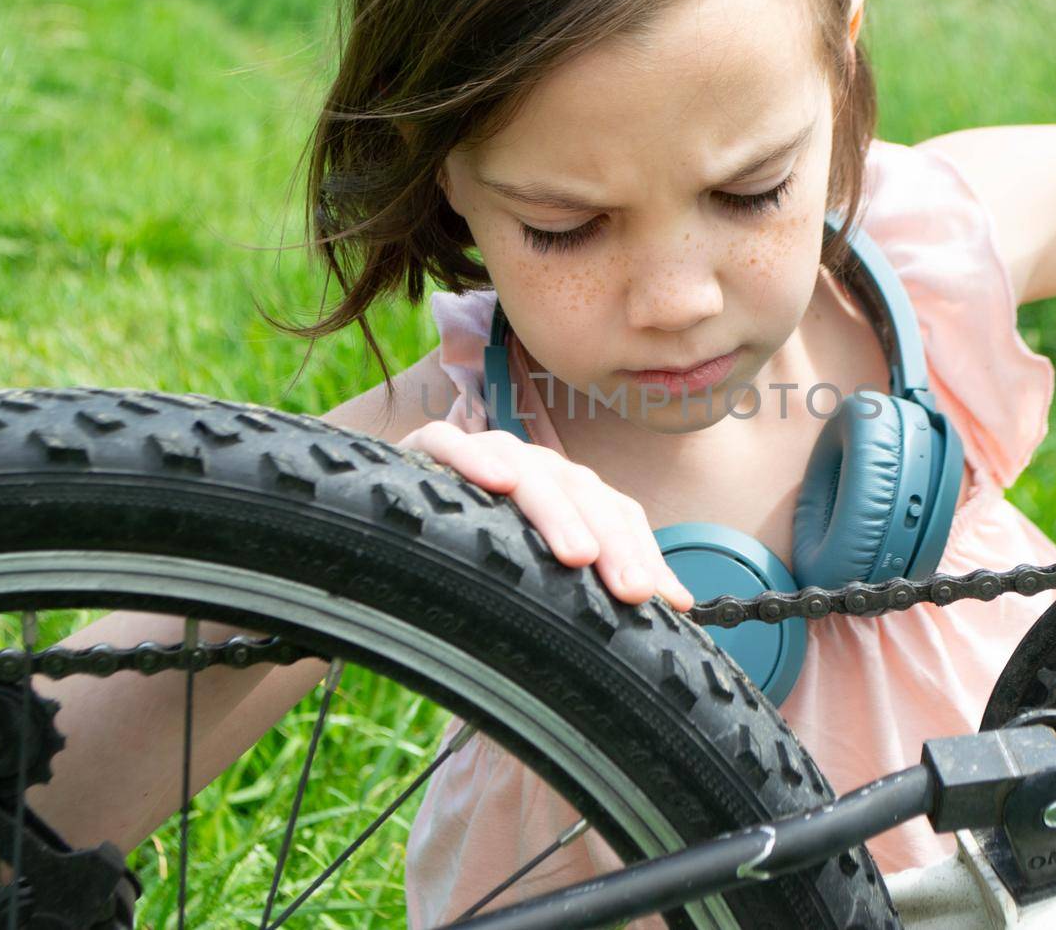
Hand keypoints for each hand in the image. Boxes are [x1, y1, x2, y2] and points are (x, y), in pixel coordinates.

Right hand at [397, 420, 694, 610]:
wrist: (380, 533)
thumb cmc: (472, 561)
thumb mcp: (533, 581)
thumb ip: (587, 592)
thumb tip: (674, 612)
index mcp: (564, 496)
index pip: (614, 513)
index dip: (644, 552)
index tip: (669, 602)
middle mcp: (531, 469)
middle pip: (583, 493)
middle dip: (613, 543)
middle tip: (632, 591)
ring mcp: (481, 454)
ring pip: (528, 470)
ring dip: (557, 510)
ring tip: (577, 555)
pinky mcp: (425, 450)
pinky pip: (449, 443)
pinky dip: (472, 458)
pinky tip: (497, 482)